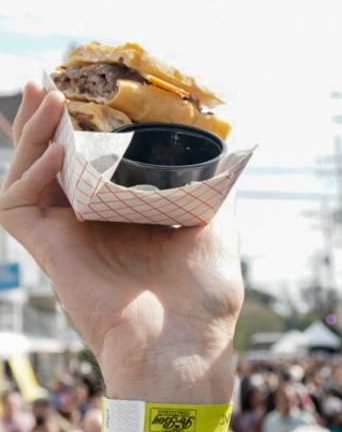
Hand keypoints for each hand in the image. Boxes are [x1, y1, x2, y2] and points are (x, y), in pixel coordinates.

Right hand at [0, 85, 242, 401]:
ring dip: (28, 136)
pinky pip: (17, 208)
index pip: (87, 164)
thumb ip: (212, 192)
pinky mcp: (50, 253)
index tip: (83, 92)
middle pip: (48, 164)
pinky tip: (54, 151)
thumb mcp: (216, 229)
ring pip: (25, 178)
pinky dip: (27, 176)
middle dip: (41, 123)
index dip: (77, 129)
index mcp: (122, 216)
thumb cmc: (205, 298)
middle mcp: (89, 223)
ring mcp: (67, 238)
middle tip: (45, 84)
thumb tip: (229, 156)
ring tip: (45, 98)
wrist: (187, 347)